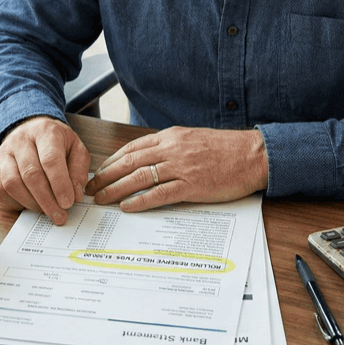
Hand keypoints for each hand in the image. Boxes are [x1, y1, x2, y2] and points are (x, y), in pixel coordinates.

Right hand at [0, 116, 89, 224]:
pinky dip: (14, 202)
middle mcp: (21, 140)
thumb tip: (74, 195)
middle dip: (46, 200)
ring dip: (31, 203)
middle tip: (59, 215)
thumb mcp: (75, 148)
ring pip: (12, 184)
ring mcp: (4, 153)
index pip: (50, 159)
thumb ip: (78, 170)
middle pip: (30, 174)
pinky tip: (28, 204)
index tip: (67, 202)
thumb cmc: (56, 142)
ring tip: (46, 210)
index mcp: (45, 132)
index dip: (59, 184)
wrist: (32, 130)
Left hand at [84, 126, 267, 211]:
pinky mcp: (192, 185)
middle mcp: (172, 149)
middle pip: (129, 162)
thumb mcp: (193, 139)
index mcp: (171, 137)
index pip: (132, 148)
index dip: (111, 161)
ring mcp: (181, 167)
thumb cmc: (227, 149)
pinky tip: (127, 207)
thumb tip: (150, 159)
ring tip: (101, 199)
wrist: (253, 154)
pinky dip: (140, 200)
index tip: (98, 172)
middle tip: (90, 188)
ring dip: (116, 189)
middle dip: (105, 175)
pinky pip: (160, 193)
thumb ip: (171, 147)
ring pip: (139, 177)